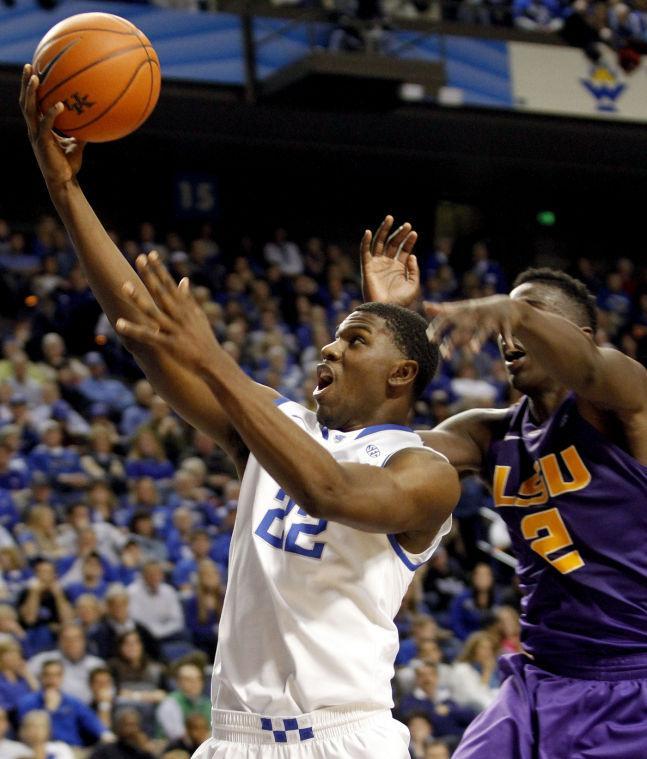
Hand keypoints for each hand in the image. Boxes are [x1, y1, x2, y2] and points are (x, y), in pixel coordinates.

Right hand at [19, 63, 84, 187]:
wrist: (63, 182)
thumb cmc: (68, 164)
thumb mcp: (76, 144)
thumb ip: (81, 130)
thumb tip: (94, 119)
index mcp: (39, 127)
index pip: (32, 103)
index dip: (30, 88)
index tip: (34, 70)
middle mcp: (34, 128)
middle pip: (25, 101)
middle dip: (25, 83)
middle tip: (28, 65)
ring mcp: (36, 135)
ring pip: (28, 109)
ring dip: (30, 92)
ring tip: (34, 77)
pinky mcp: (42, 143)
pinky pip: (45, 125)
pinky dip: (51, 114)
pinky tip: (60, 105)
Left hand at [116, 252, 221, 372]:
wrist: (212, 362)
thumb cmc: (204, 339)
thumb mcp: (198, 315)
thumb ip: (188, 298)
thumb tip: (184, 279)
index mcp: (185, 308)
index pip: (170, 284)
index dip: (160, 269)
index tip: (151, 254)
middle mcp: (179, 316)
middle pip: (162, 292)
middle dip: (150, 275)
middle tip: (139, 258)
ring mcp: (173, 330)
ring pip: (153, 312)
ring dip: (139, 298)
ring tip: (125, 285)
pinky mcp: (168, 345)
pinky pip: (148, 336)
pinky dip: (133, 330)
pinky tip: (119, 324)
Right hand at [360, 215, 419, 306]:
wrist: (386, 310)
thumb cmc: (400, 302)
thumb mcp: (413, 285)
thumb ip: (414, 269)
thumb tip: (411, 255)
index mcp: (398, 268)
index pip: (404, 249)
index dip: (409, 241)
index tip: (414, 233)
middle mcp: (387, 264)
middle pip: (393, 243)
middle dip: (400, 233)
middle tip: (407, 225)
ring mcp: (377, 265)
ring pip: (379, 243)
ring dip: (384, 231)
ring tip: (390, 219)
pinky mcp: (367, 268)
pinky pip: (364, 252)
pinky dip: (365, 242)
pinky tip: (368, 232)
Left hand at [425, 295, 516, 353]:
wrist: (506, 305)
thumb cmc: (480, 311)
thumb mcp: (463, 309)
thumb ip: (445, 310)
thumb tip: (425, 305)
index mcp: (466, 312)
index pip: (448, 318)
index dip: (438, 328)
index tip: (429, 339)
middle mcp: (477, 314)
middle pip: (463, 327)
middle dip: (453, 339)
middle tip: (444, 355)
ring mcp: (491, 318)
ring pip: (484, 330)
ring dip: (478, 340)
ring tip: (473, 351)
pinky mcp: (505, 322)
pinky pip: (506, 331)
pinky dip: (507, 338)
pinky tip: (510, 347)